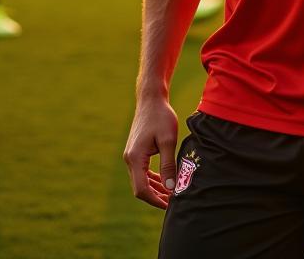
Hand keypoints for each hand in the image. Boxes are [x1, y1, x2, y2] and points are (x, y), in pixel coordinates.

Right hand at [124, 94, 179, 209]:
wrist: (151, 99)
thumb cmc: (161, 117)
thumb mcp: (168, 140)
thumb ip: (168, 165)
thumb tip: (171, 188)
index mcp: (135, 157)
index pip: (141, 189)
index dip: (155, 200)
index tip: (170, 205)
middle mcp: (129, 158)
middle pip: (140, 188)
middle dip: (156, 197)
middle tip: (174, 202)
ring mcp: (131, 155)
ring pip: (141, 181)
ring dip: (155, 189)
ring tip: (171, 195)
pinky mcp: (135, 152)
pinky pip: (142, 172)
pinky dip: (152, 179)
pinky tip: (165, 181)